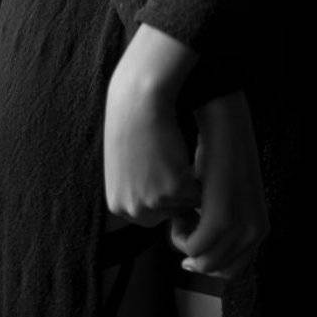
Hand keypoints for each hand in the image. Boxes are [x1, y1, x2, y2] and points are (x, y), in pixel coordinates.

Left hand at [103, 70, 201, 226]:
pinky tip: (183, 151)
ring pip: (186, 204)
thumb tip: (160, 206)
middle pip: (169, 214)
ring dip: (187, 183)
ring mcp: (154, 202)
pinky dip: (197, 175)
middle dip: (175, 192)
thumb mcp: (125, 166)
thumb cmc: (130, 124)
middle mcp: (133, 210)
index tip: (162, 171)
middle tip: (170, 161)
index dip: (162, 193)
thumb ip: (136, 190)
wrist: (136, 101)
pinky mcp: (174, 189)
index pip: (151, 215)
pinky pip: (198, 193)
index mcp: (118, 206)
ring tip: (173, 153)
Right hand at [169, 90, 267, 280]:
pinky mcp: (221, 219)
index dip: (207, 264)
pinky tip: (181, 211)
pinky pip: (193, 247)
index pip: (232, 270)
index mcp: (259, 229)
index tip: (188, 254)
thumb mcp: (230, 198)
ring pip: (203, 262)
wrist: (223, 126)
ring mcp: (240, 227)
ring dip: (185, 243)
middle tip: (183, 227)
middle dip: (194, 255)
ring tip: (181, 215)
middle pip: (217, 271)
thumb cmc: (219, 157)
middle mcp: (255, 232)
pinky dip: (181, 234)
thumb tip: (198, 256)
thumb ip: (224, 226)